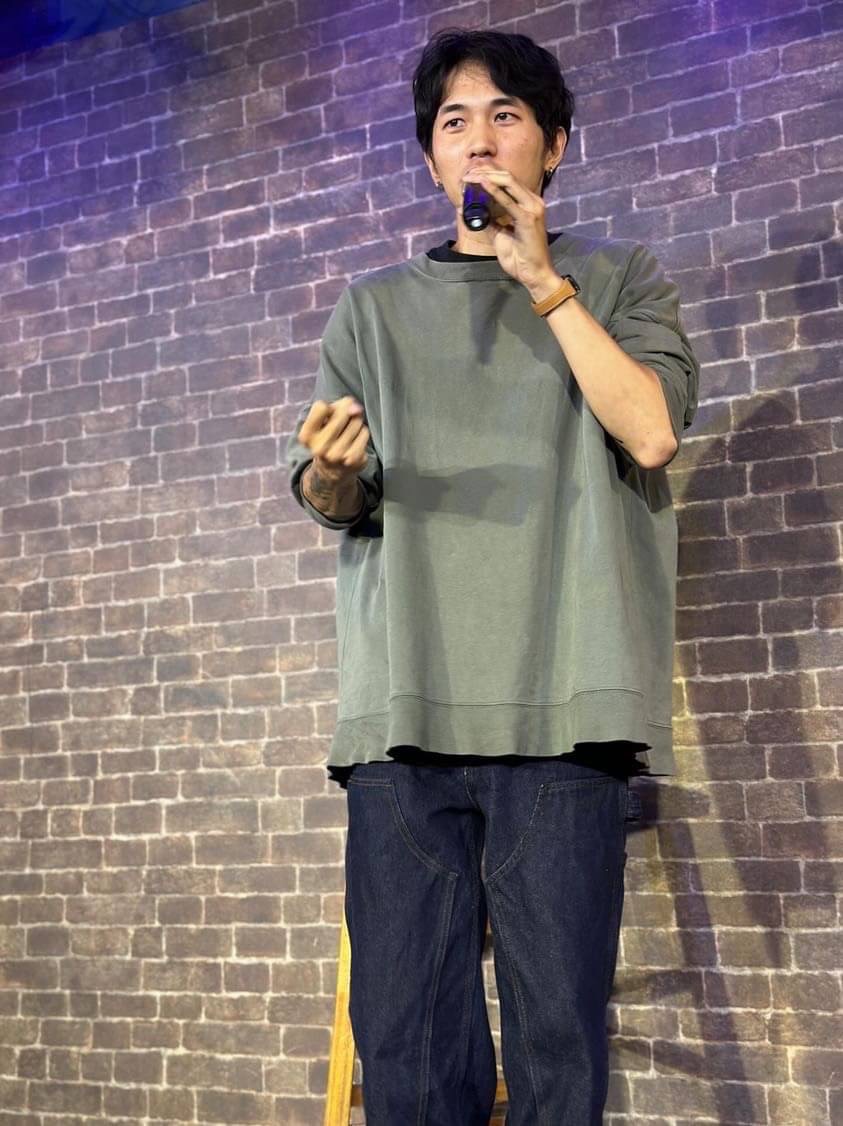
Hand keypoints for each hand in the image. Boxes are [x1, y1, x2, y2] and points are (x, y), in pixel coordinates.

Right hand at [298, 395, 368, 483]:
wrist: (332, 471)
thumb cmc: (328, 438)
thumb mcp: (323, 422)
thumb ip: (338, 406)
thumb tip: (356, 409)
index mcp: (306, 437)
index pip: (321, 406)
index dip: (328, 408)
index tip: (327, 417)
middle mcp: (319, 448)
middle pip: (342, 413)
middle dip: (346, 413)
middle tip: (342, 425)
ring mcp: (337, 455)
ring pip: (356, 422)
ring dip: (355, 424)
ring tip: (347, 435)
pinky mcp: (353, 459)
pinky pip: (364, 433)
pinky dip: (362, 434)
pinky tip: (354, 442)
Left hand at [461, 168, 561, 300]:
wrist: (534, 274)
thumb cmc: (520, 257)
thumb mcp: (499, 234)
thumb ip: (488, 220)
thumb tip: (468, 210)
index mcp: (527, 202)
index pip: (507, 180)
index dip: (488, 173)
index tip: (469, 176)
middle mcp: (532, 201)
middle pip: (507, 176)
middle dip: (484, 171)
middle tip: (466, 175)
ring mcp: (532, 208)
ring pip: (508, 182)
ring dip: (486, 177)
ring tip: (469, 178)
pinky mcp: (529, 219)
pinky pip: (508, 201)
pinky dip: (494, 191)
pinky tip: (482, 185)